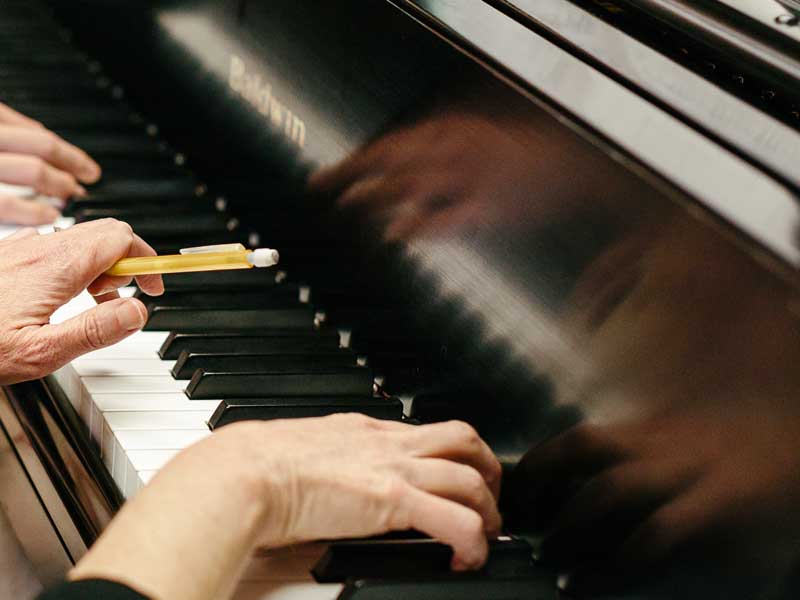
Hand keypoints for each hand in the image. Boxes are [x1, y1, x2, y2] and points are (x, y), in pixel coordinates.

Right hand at [0, 93, 99, 223]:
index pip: (35, 129)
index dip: (62, 149)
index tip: (77, 161)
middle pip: (44, 149)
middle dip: (72, 166)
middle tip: (89, 180)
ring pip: (33, 174)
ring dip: (58, 187)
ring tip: (72, 200)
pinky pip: (5, 205)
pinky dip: (33, 211)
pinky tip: (48, 219)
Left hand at [0, 219, 159, 388]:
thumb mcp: (41, 351)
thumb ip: (95, 330)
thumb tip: (136, 313)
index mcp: (57, 264)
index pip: (122, 237)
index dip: (147, 262)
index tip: (151, 289)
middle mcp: (39, 246)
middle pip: (103, 235)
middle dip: (123, 267)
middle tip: (119, 305)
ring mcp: (18, 247)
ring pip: (75, 243)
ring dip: (95, 272)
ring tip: (86, 310)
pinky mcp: (1, 255)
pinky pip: (49, 251)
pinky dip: (67, 272)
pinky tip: (51, 304)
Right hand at [72, 415, 501, 599]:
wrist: (242, 472)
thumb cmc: (250, 466)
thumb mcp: (293, 450)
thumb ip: (314, 459)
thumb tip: (307, 479)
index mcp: (359, 429)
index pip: (420, 432)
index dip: (446, 456)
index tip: (447, 479)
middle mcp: (385, 442)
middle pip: (463, 439)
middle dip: (486, 469)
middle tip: (486, 499)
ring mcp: (394, 468)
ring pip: (472, 476)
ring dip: (488, 509)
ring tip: (484, 535)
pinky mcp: (395, 500)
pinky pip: (459, 520)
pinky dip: (473, 541)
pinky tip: (465, 559)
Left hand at [307, 96, 616, 240]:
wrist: (570, 166)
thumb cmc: (514, 156)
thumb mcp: (467, 138)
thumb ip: (428, 151)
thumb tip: (384, 170)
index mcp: (447, 133)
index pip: (386, 148)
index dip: (351, 163)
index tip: (319, 179)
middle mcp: (452, 152)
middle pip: (391, 161)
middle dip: (352, 174)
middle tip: (322, 187)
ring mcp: (470, 179)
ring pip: (413, 184)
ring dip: (377, 193)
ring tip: (349, 202)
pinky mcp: (489, 209)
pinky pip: (448, 219)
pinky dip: (420, 225)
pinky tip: (396, 234)